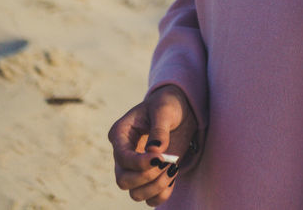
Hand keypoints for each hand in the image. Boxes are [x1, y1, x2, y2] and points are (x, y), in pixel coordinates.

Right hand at [109, 85, 198, 205]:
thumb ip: (159, 129)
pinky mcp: (151, 177)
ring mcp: (136, 169)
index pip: (122, 157)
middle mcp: (124, 154)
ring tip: (172, 168)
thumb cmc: (168, 105)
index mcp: (121, 134)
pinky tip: (173, 174)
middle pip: (123, 180)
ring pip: (136, 193)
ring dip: (156, 186)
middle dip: (146, 176)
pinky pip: (151, 198)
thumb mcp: (164, 110)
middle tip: (167, 162)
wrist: (181, 110)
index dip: (139, 163)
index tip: (160, 158)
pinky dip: (162, 194)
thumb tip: (155, 151)